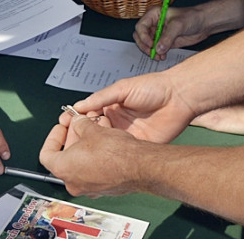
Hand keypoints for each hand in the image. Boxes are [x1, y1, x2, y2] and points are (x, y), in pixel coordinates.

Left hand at [39, 115, 142, 196]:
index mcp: (64, 169)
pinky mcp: (104, 188)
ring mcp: (89, 188)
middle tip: (79, 125)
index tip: (61, 127)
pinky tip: (105, 142)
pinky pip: (94, 170)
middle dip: (73, 137)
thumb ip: (79, 124)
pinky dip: (96, 156)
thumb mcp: (91, 129)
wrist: (140, 167)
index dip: (53, 137)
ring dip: (86, 145)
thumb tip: (78, 121)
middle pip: (65, 157)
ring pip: (81, 163)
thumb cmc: (116, 153)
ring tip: (94, 130)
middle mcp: (74, 183)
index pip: (46, 153)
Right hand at [69, 72, 195, 144]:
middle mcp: (117, 121)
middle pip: (94, 132)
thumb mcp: (123, 88)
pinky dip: (112, 154)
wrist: (179, 98)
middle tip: (70, 139)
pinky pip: (122, 152)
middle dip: (81, 136)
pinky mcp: (138, 145)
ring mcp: (127, 134)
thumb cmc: (154, 87)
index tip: (64, 123)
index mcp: (111, 106)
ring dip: (95, 146)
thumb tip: (79, 105)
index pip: (88, 115)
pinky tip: (102, 155)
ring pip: (105, 144)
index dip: (76, 119)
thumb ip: (101, 97)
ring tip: (82, 148)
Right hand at [134, 5, 212, 56]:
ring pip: (147, 45)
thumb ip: (168, 36)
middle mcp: (154, 24)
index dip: (143, 36)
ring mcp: (159, 34)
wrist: (203, 23)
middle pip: (140, 36)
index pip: (141, 26)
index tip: (151, 44)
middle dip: (145, 46)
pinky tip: (163, 56)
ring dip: (151, 52)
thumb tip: (158, 48)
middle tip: (153, 52)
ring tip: (159, 56)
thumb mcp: (179, 24)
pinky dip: (157, 54)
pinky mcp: (165, 42)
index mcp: (154, 14)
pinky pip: (156, 50)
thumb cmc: (192, 17)